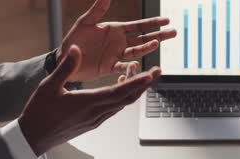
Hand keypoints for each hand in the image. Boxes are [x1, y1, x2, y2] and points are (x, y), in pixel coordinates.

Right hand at [19, 45, 160, 155]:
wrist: (34, 138)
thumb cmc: (39, 113)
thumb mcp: (49, 86)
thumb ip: (66, 67)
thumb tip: (77, 49)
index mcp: (87, 102)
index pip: (119, 92)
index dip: (137, 83)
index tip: (150, 74)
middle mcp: (96, 113)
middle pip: (127, 98)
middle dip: (145, 85)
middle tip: (158, 72)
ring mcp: (96, 119)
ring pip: (122, 104)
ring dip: (135, 91)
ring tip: (144, 77)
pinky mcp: (93, 122)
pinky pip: (114, 109)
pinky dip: (123, 97)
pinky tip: (123, 89)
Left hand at [58, 0, 176, 81]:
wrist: (65, 59)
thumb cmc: (73, 39)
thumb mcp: (85, 22)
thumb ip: (97, 10)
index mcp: (116, 29)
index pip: (138, 26)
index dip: (152, 23)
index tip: (166, 20)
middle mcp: (119, 42)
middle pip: (143, 38)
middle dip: (159, 35)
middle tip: (174, 32)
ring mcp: (116, 55)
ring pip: (137, 51)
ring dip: (148, 47)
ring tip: (158, 43)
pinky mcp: (110, 68)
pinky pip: (124, 67)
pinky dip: (132, 66)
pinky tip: (141, 64)